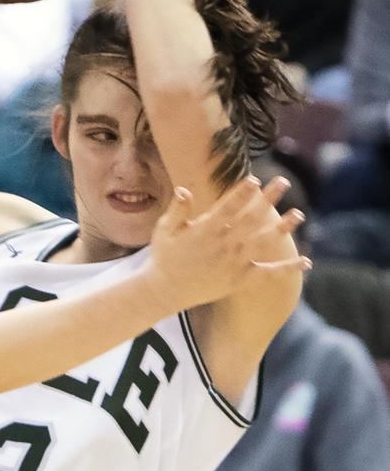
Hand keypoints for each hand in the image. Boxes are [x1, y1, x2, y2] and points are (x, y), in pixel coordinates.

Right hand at [145, 176, 309, 310]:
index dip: (242, 192)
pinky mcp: (240, 279)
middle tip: (284, 181)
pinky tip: (306, 262)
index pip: (228, 206)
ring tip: (299, 214)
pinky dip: (288, 268)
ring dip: (283, 228)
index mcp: (205, 230)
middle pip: (251, 218)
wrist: (165, 290)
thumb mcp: (164, 230)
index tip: (255, 179)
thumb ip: (177, 210)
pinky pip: (268, 273)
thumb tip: (185, 189)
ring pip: (264, 241)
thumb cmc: (164, 257)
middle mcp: (223, 244)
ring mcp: (234, 263)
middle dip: (268, 199)